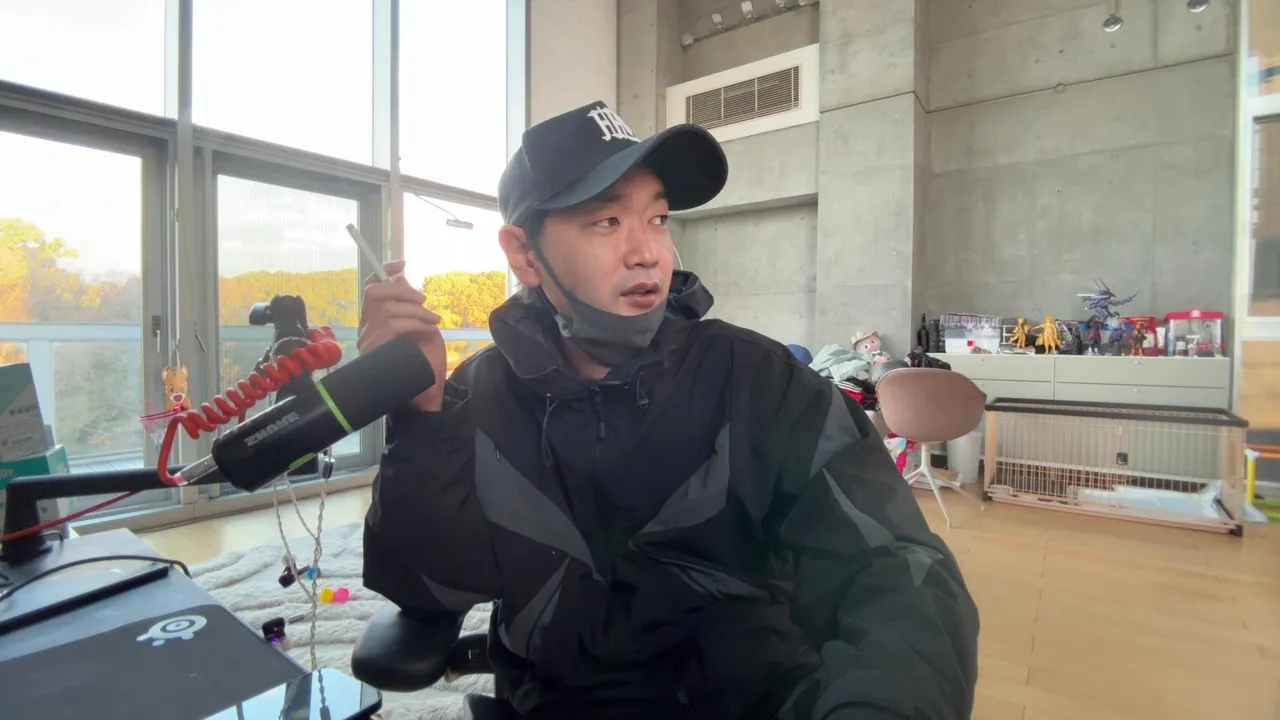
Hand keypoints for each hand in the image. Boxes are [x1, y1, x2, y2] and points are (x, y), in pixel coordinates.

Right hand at [357, 260, 446, 411]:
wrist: (427, 394)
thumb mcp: (422, 325)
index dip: (384, 272)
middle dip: (402, 290)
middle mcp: (367, 329)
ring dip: (417, 311)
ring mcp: (369, 341)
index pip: (371, 288)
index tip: (402, 264)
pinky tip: (428, 330)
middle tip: (424, 300)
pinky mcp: (377, 351)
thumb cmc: (425, 361)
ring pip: (388, 310)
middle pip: (375, 293)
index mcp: (375, 321)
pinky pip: (392, 326)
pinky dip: (414, 323)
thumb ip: (410, 304)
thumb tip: (401, 278)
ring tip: (432, 321)